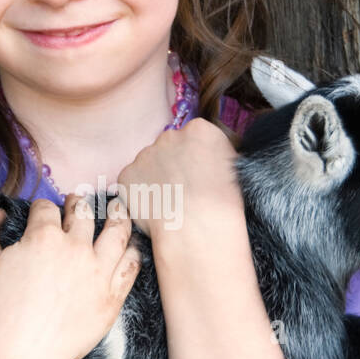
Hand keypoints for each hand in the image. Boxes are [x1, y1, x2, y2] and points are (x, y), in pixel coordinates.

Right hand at [0, 196, 140, 358]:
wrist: (22, 353)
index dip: (41, 207)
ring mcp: (98, 272)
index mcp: (43, 237)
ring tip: (117, 209)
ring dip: (117, 216)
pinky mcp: (112, 296)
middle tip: (76, 203)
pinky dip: (133, 252)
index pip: (46, 209)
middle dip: (77, 204)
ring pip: (117, 232)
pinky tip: (132, 246)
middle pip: (83, 214)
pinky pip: (130, 266)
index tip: (41, 211)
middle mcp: (75, 249)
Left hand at [114, 118, 244, 239]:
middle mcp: (169, 135)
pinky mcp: (127, 175)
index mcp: (199, 129)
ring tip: (170, 204)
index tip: (198, 175)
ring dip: (155, 179)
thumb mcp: (232, 170)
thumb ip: (213, 155)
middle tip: (182, 191)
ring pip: (149, 165)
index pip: (194, 136)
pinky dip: (140, 195)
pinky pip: (132, 183)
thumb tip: (205, 159)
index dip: (196, 158)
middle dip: (173, 165)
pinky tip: (156, 210)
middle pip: (169, 147)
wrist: (197, 229)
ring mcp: (144, 154)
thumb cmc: (221, 205)